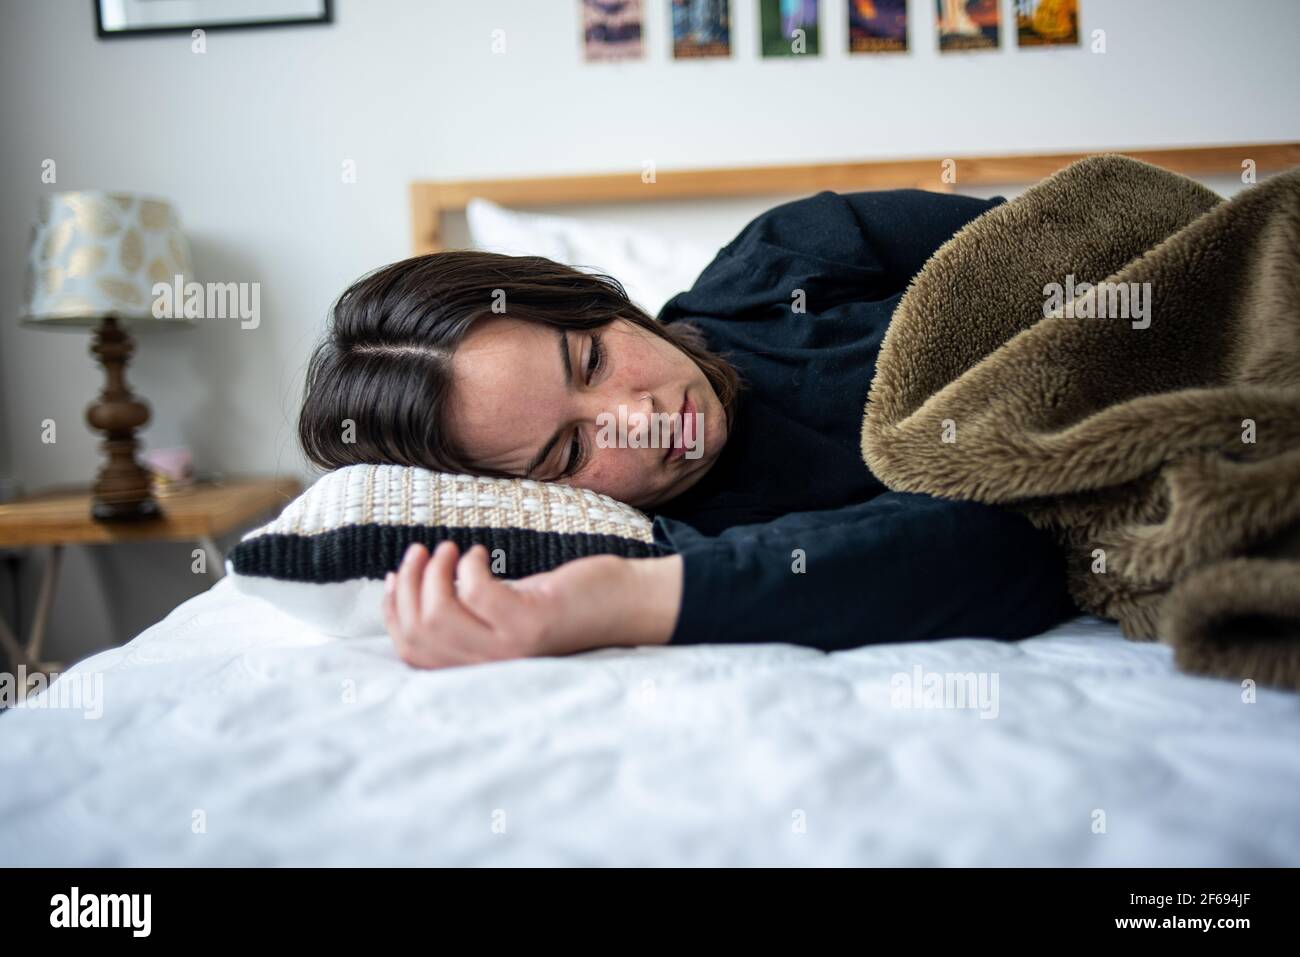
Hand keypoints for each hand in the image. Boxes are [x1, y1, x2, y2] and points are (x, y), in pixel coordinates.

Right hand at [383, 541, 682, 668]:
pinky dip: (469, 565)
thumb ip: (460, 612)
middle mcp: (490, 667)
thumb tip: (407, 585)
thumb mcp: (500, 613)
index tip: (395, 578)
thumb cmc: (558, 604)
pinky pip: (475, 593)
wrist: (620, 604)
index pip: (413, 653)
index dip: (394, 614)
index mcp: (477, 668)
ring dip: (434, 573)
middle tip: (422, 552)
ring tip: (450, 549)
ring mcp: (510, 648)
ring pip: (438, 615)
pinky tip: (481, 554)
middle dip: (409, 586)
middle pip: (419, 633)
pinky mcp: (530, 623)